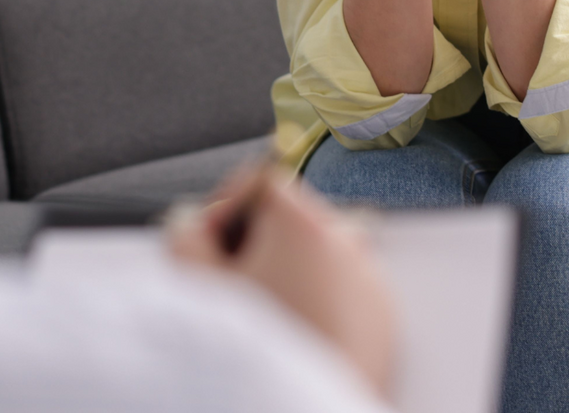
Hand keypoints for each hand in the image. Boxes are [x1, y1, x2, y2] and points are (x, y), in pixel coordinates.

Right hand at [169, 166, 397, 398]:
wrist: (298, 412)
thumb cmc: (256, 355)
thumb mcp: (198, 285)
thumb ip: (185, 236)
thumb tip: (189, 223)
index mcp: (304, 224)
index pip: (261, 180)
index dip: (225, 205)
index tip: (208, 238)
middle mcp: (348, 245)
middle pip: (292, 219)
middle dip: (257, 242)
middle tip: (230, 283)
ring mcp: (371, 285)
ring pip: (319, 258)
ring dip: (287, 274)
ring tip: (261, 319)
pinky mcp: (383, 323)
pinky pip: (344, 295)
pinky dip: (318, 304)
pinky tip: (290, 337)